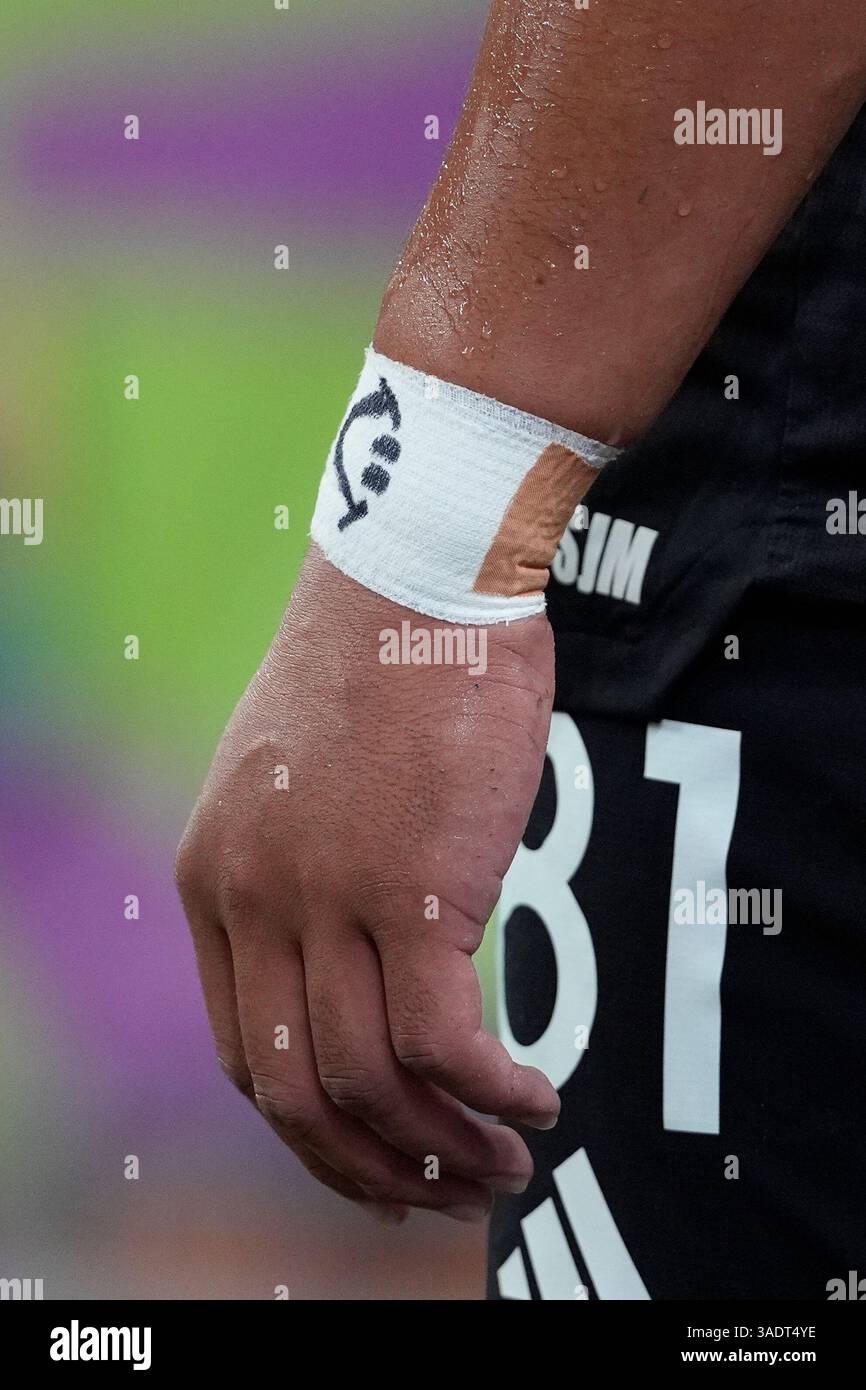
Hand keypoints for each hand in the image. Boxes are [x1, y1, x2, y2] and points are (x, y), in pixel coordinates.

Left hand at [176, 545, 559, 1223]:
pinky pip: (443, 1044)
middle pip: (296, 1090)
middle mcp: (253, 900)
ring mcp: (326, 900)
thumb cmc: (376, 664)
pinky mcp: (411, 891)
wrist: (418, 574)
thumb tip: (358, 955)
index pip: (243, 1051)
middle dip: (370, 1165)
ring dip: (445, 1145)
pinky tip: (536, 1100)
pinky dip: (490, 1093)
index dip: (306, 1130)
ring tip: (505, 1164)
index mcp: (212, 877)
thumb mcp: (294, 776)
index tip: (371, 1157)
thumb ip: (297, 871)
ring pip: (370, 1083)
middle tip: (441, 1192)